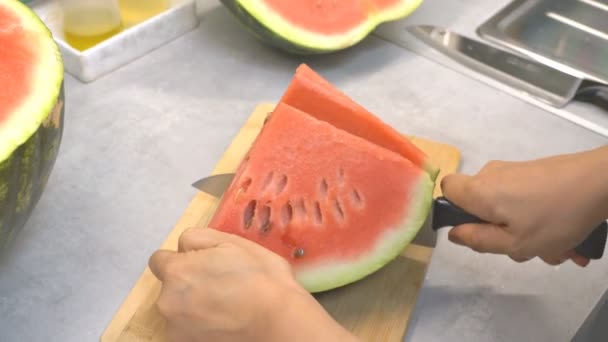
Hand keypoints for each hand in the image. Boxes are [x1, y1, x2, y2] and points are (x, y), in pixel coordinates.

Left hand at [148, 228, 358, 341]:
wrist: (278, 320)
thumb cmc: (260, 277)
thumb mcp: (232, 242)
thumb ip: (199, 238)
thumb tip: (183, 245)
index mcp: (176, 271)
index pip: (159, 259)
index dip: (181, 259)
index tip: (201, 264)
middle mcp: (167, 301)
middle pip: (170, 286)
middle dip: (188, 283)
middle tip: (219, 284)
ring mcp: (175, 328)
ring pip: (178, 309)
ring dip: (192, 306)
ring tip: (224, 305)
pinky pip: (187, 328)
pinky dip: (200, 325)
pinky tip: (224, 321)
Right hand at [441, 147, 607, 266]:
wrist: (601, 182)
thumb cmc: (554, 216)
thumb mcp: (514, 243)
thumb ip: (478, 240)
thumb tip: (455, 233)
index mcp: (479, 191)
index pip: (445, 189)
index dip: (452, 210)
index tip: (473, 228)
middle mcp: (491, 175)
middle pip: (479, 204)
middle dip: (497, 229)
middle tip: (522, 246)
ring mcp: (514, 172)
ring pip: (506, 207)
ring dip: (525, 230)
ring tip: (554, 246)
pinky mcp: (535, 172)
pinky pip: (525, 200)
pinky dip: (539, 218)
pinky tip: (564, 235)